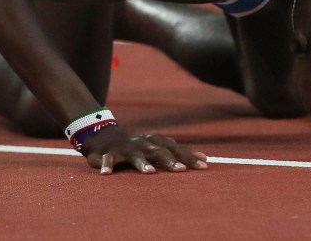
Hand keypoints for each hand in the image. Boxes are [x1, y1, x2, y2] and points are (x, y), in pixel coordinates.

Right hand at [81, 127, 208, 174]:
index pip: (176, 149)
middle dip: (170, 160)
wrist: (106, 136)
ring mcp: (127, 148)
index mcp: (156, 142)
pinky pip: (108, 159)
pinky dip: (107, 165)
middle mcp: (144, 143)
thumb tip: (205, 159)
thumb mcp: (159, 148)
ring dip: (142, 163)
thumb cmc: (139, 146)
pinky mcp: (109, 153)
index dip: (189, 157)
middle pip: (159, 151)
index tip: (204, 166)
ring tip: (150, 172)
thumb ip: (179, 154)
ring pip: (136, 155)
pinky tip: (107, 174)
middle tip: (182, 170)